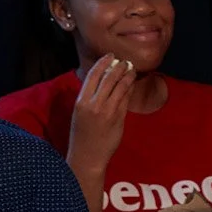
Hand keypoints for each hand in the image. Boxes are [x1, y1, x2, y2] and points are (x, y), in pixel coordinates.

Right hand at [68, 54, 135, 175]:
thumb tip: (101, 81)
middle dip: (118, 67)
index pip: (93, 76)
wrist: (88, 155)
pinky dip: (129, 89)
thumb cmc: (82, 134)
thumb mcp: (79, 112)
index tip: (110, 56)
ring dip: (127, 76)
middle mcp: (94, 104)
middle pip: (109, 79)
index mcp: (81, 101)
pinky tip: (132, 84)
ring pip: (120, 88)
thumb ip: (89, 97)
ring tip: (131, 69)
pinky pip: (126, 100)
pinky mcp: (118, 119)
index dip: (103, 63)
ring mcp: (108, 111)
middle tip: (125, 61)